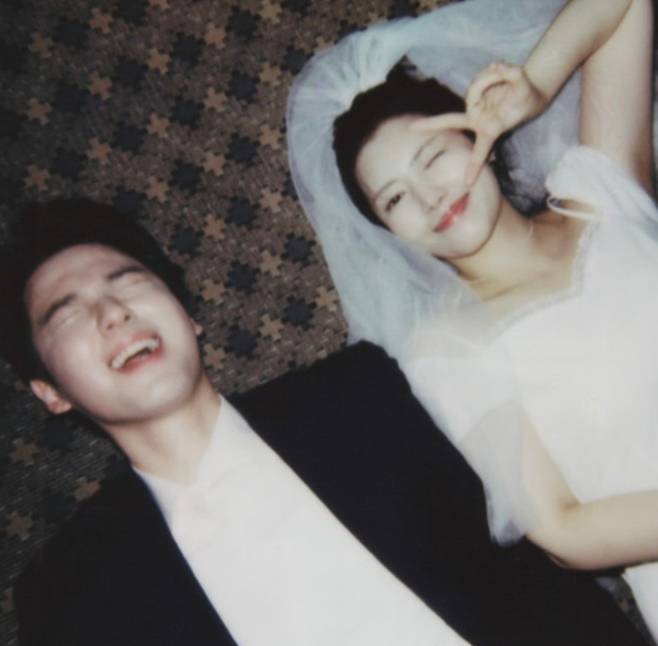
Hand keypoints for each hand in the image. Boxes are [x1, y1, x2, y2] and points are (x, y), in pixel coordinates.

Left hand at [413, 62, 545, 185]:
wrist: (528, 91)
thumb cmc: (527, 96)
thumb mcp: (525, 85)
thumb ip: (513, 74)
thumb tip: (495, 67)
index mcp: (490, 128)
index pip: (480, 149)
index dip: (475, 165)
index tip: (467, 183)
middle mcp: (478, 119)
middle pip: (452, 121)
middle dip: (433, 124)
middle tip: (413, 128)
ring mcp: (474, 107)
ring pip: (476, 86)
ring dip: (492, 77)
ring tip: (507, 77)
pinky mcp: (474, 95)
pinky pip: (480, 78)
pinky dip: (493, 73)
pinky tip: (501, 75)